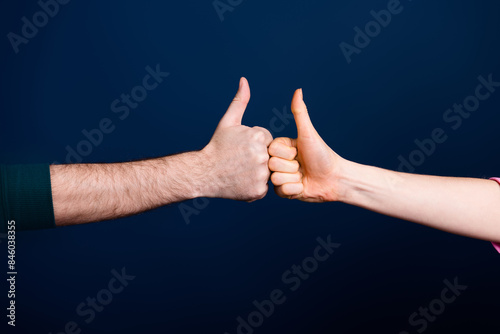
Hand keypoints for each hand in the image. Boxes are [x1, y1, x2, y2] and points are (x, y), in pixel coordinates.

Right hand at [201, 78, 272, 200]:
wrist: (203, 173)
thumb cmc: (217, 146)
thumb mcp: (228, 122)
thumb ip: (240, 101)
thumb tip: (244, 80)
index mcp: (258, 137)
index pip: (267, 139)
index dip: (253, 143)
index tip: (240, 147)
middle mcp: (262, 155)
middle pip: (269, 155)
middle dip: (256, 157)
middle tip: (239, 160)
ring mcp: (261, 174)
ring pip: (267, 171)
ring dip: (256, 172)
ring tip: (240, 170)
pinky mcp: (258, 190)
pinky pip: (263, 187)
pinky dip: (253, 186)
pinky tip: (241, 181)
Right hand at [268, 89, 345, 201]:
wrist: (334, 179)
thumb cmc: (323, 154)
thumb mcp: (308, 133)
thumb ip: (300, 112)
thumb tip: (298, 90)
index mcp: (282, 148)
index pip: (271, 150)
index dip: (286, 153)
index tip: (298, 153)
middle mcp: (280, 162)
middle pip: (271, 165)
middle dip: (290, 167)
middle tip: (302, 166)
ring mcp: (281, 177)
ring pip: (275, 179)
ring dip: (293, 179)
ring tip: (303, 176)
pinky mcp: (284, 192)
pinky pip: (279, 191)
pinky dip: (293, 190)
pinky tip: (302, 186)